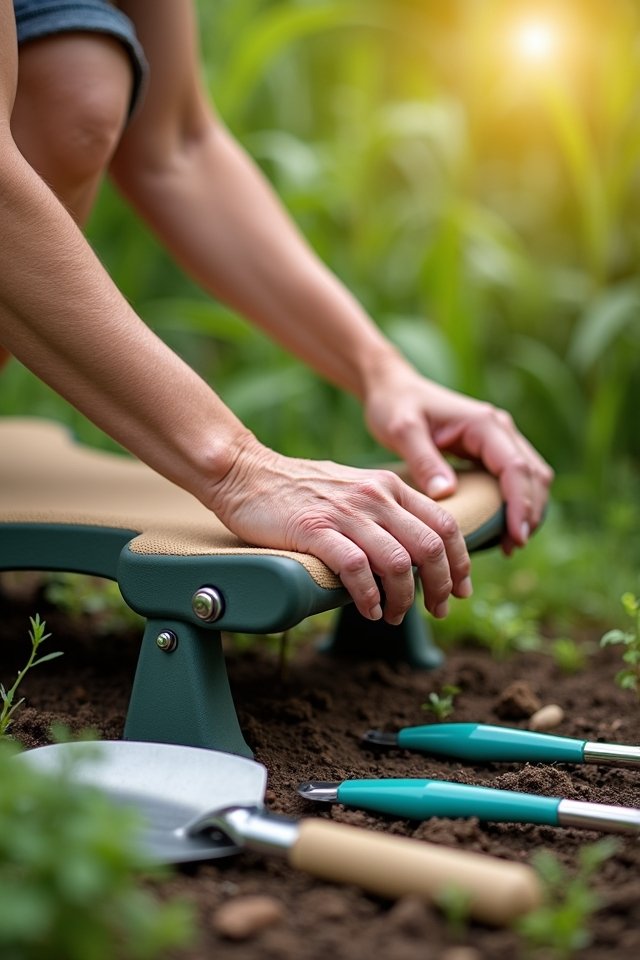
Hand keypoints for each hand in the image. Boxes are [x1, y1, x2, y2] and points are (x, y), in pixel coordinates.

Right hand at [209, 439, 472, 623]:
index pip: (445, 523)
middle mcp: (375, 496)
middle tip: (437, 611)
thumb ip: (385, 512)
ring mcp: (345, 512)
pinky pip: (356, 568)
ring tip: (393, 616)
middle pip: (430, 546)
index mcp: (389, 486)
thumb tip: (413, 553)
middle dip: (442, 586)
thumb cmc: (298, 489)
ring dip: (403, 598)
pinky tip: (367, 609)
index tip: (462, 590)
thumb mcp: (355, 489)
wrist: (246, 471)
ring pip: (398, 562)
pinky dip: (368, 595)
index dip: (461, 562)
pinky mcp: (314, 528)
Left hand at [363, 363, 553, 554]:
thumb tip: (448, 493)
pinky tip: (501, 527)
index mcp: (483, 424)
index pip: (515, 468)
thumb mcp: (403, 431)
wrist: (392, 388)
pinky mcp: (490, 448)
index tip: (515, 537)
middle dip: (529, 512)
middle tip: (511, 548)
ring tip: (509, 544)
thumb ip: (425, 460)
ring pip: (531, 477)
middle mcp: (499, 428)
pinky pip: (515, 477)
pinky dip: (517, 501)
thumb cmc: (394, 407)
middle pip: (533, 475)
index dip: (520, 504)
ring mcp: (498, 437)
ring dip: (527, 509)